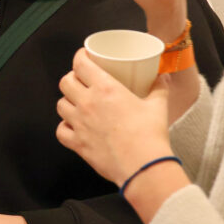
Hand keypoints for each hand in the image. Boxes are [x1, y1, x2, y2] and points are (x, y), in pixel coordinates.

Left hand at [56, 48, 172, 184]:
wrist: (143, 167)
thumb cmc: (149, 136)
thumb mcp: (158, 106)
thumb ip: (159, 89)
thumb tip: (163, 78)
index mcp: (105, 88)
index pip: (81, 64)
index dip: (79, 57)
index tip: (84, 56)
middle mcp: (87, 103)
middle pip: (65, 82)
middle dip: (72, 78)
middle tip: (81, 80)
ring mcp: (79, 124)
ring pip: (60, 105)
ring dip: (67, 101)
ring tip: (77, 102)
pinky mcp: (78, 143)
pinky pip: (61, 131)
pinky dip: (64, 127)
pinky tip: (73, 126)